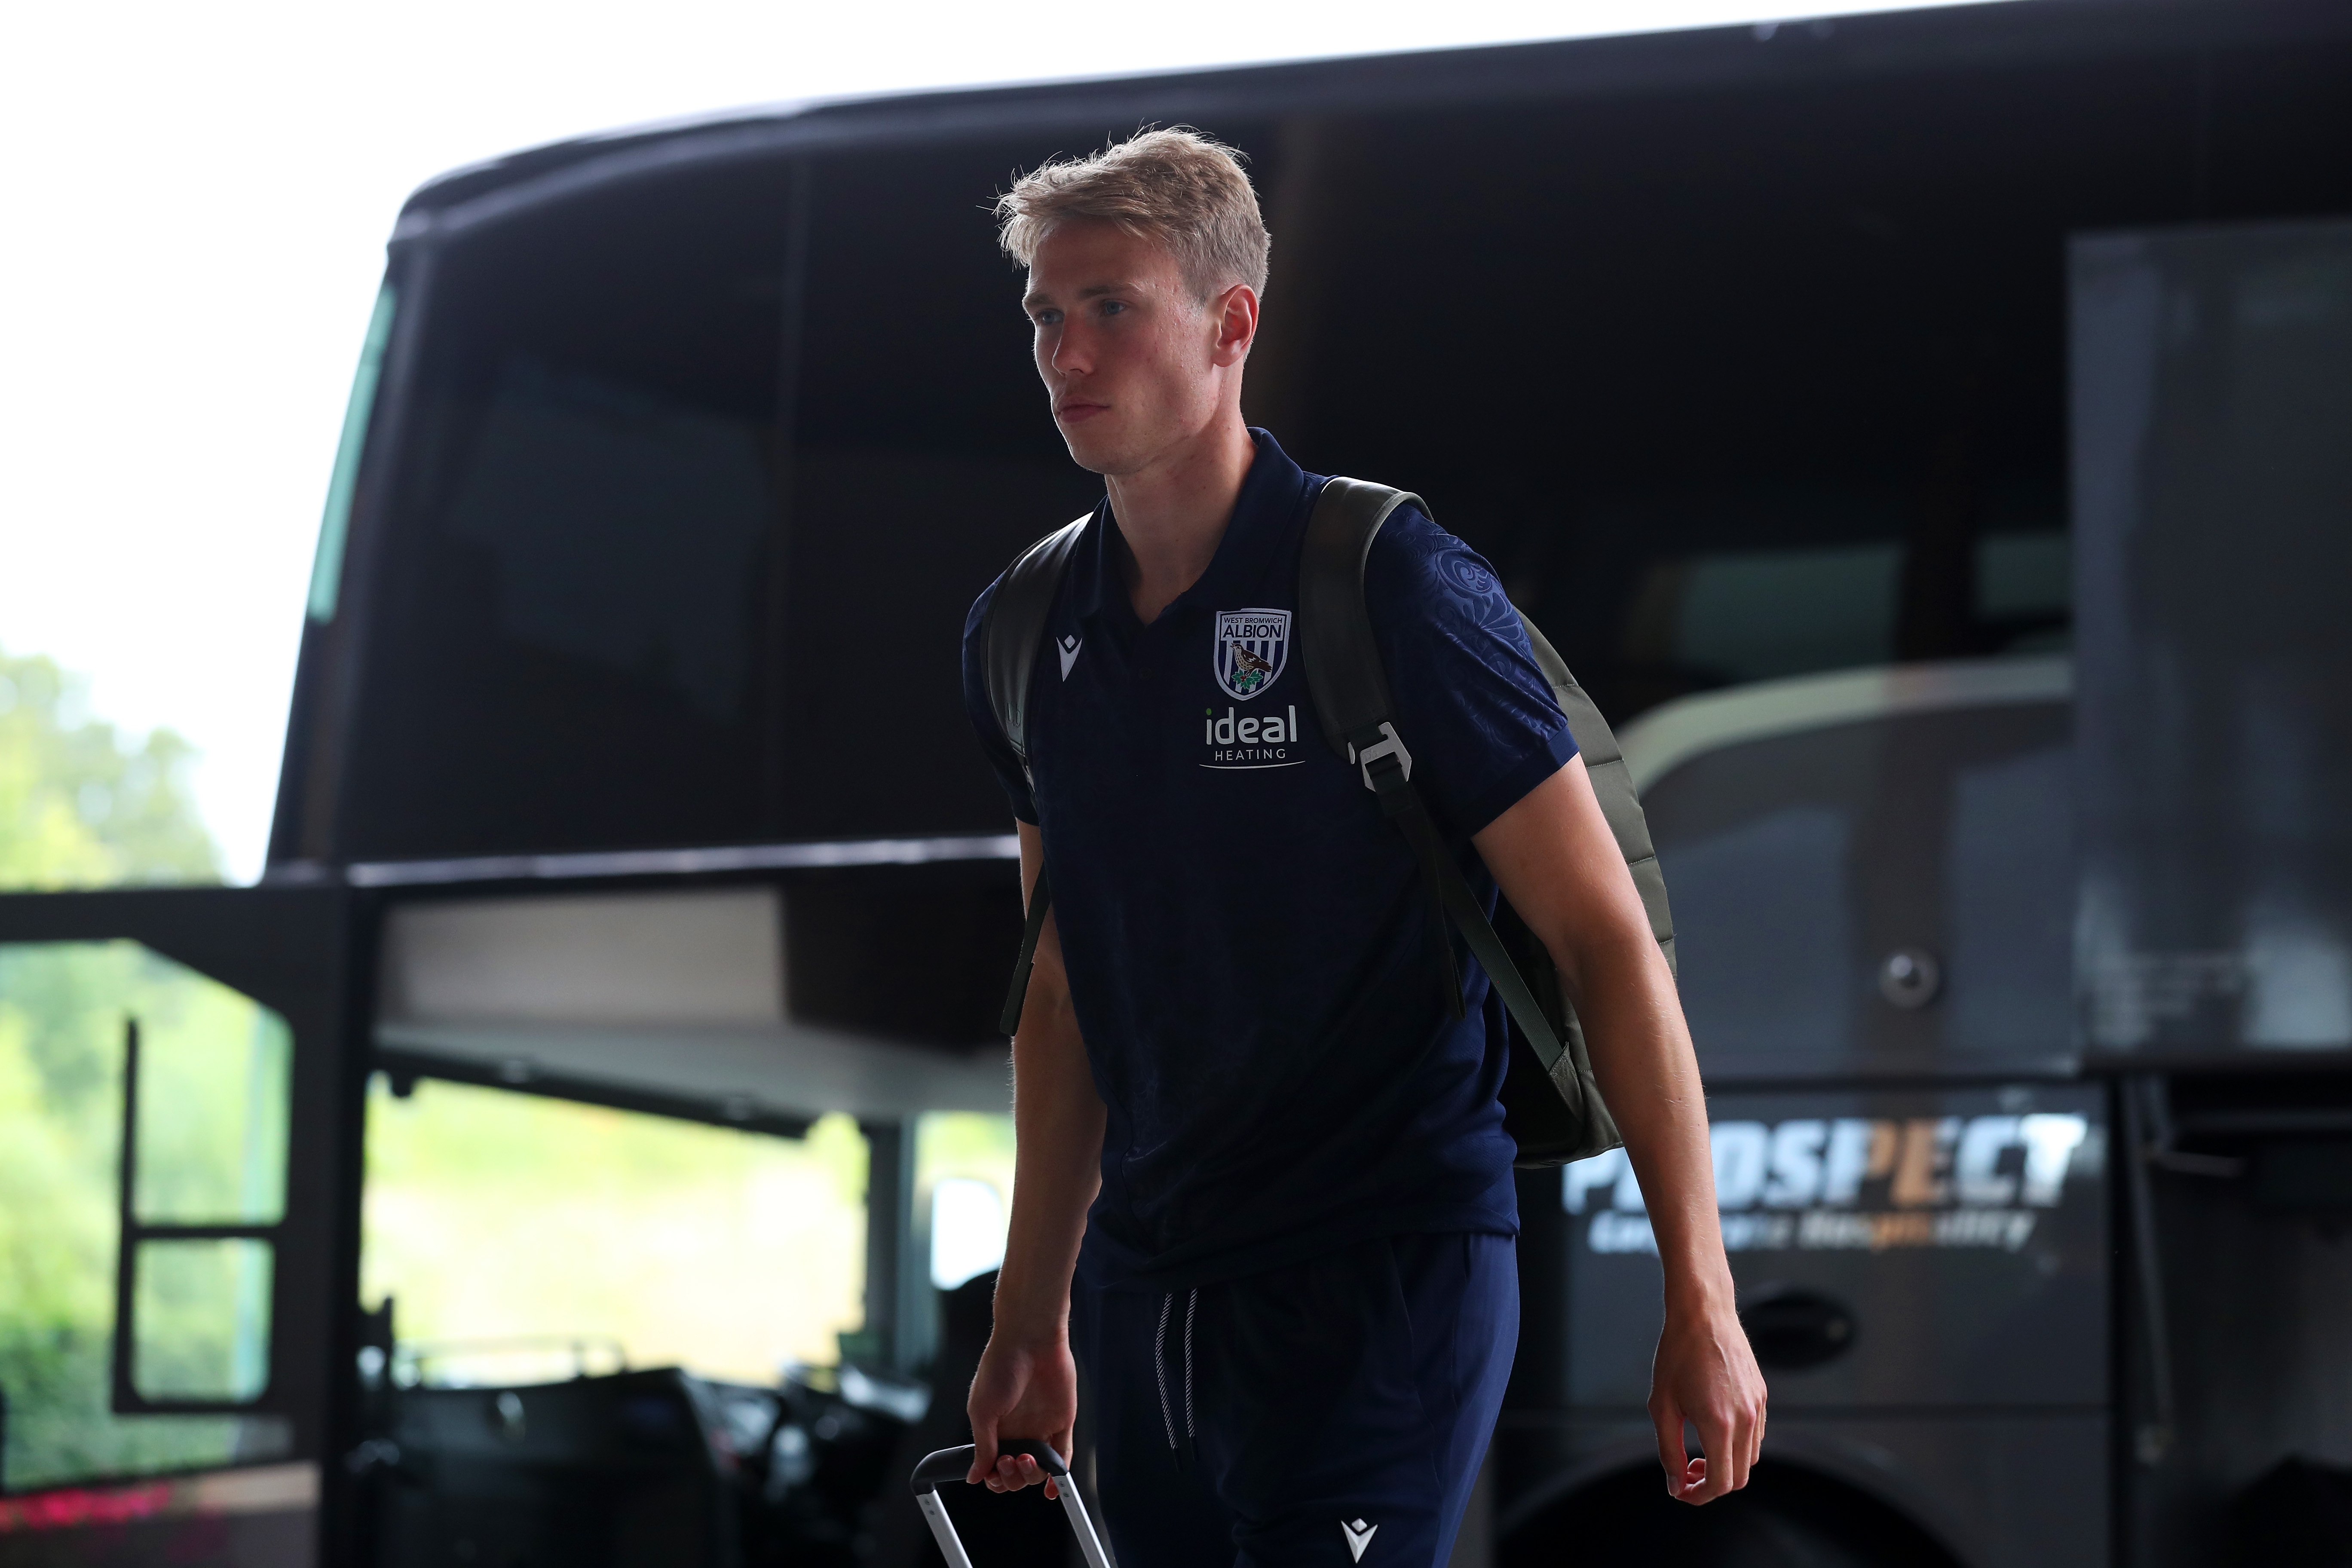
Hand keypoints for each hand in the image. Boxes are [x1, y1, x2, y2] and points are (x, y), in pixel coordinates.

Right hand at [966, 1331, 1078, 1500]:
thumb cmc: (1000, 1367)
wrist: (1030, 1339)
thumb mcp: (981, 1410)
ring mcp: (1041, 1427)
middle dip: (1011, 1477)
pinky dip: (1058, 1475)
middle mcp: (1018, 1430)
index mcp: (995, 1428)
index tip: (992, 1475)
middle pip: (1016, 1472)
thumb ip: (982, 1446)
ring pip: (1038, 1469)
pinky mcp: (1062, 1421)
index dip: (993, 1478)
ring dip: (1031, 1476)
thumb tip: (974, 1476)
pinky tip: (1052, 1489)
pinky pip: (1062, 1455)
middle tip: (1008, 1462)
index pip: (994, 1465)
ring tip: (1025, 1459)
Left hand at [1649, 1290, 1766, 1503]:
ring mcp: (1758, 1407)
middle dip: (1711, 1485)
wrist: (1703, 1313)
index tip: (1680, 1489)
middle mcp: (1746, 1419)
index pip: (1720, 1483)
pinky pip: (1756, 1437)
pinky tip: (1713, 1430)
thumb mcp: (1662, 1405)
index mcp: (1719, 1424)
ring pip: (1750, 1459)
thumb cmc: (1677, 1355)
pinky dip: (1737, 1447)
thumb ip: (1669, 1450)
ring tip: (1698, 1452)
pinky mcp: (1762, 1396)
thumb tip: (1676, 1485)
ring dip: (1726, 1466)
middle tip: (1686, 1472)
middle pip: (1739, 1478)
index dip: (1699, 1496)